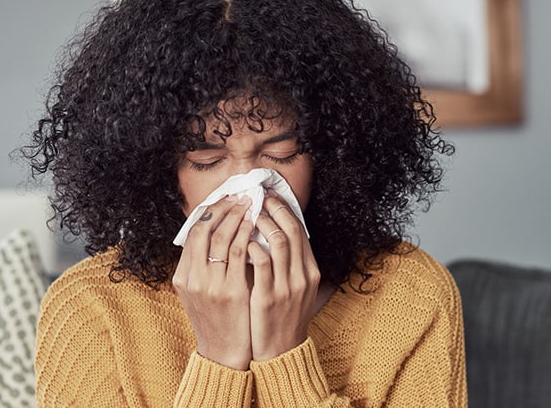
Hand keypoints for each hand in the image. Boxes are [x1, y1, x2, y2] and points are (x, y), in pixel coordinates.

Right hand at [172, 195, 253, 369]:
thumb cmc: (216, 320)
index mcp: (183, 277)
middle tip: (239, 196)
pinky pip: (238, 253)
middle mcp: (193, 279)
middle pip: (204, 230)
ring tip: (250, 204)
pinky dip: (246, 234)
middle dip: (223, 208)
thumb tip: (213, 235)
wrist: (223, 353)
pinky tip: (255, 225)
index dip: (209, 212)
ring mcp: (210, 285)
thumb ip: (201, 267)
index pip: (192, 233)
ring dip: (237, 216)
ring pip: (221, 237)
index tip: (225, 199)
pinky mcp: (231, 291)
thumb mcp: (198, 293)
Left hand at [247, 195, 320, 360]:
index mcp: (310, 271)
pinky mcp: (268, 298)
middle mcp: (302, 276)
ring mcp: (287, 287)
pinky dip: (252, 247)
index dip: (285, 209)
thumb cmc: (283, 317)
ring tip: (247, 215)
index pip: (300, 230)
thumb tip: (275, 234)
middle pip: (292, 230)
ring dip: (262, 224)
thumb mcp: (295, 289)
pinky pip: (261, 264)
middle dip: (274, 209)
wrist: (281, 352)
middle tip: (256, 198)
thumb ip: (290, 264)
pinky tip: (240, 243)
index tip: (269, 197)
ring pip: (279, 241)